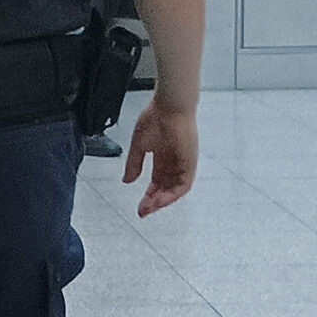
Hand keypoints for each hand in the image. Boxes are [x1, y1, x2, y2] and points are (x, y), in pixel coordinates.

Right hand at [122, 100, 197, 216]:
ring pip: (174, 190)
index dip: (148, 195)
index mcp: (163, 157)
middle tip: (142, 211)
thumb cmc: (156, 117)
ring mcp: (183, 163)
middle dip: (153, 202)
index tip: (139, 205)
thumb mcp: (139, 145)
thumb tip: (127, 180)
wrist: (170, 105)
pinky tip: (161, 200)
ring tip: (150, 208)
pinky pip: (183, 185)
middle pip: (165, 189)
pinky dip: (172, 195)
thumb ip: (133, 164)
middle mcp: (174, 162)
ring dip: (162, 201)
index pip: (157, 182)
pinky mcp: (189, 163)